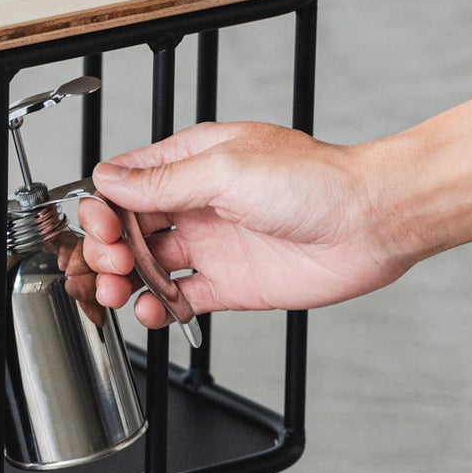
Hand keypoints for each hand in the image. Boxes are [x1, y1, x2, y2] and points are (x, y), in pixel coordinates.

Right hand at [76, 122, 417, 323]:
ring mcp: (214, 244)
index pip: (128, 183)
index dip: (105, 206)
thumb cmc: (315, 181)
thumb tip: (110, 181)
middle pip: (131, 227)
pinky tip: (150, 310)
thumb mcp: (226, 170)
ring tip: (118, 293)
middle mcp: (200, 202)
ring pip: (149, 265)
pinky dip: (159, 308)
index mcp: (194, 162)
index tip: (100, 226)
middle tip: (112, 263)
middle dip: (110, 247)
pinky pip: (181, 298)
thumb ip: (164, 182)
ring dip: (126, 280)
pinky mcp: (232, 283)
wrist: (371, 222)